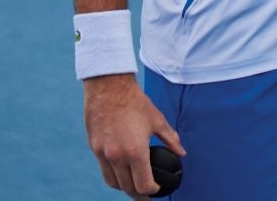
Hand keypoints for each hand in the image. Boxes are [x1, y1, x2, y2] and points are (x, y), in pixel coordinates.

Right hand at [84, 73, 183, 196]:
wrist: (109, 87)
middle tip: (147, 196)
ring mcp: (103, 154)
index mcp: (135, 152)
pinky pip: (104, 170)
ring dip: (124, 187)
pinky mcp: (95, 148)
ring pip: (113, 182)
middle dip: (139, 194)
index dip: (152, 191)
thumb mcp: (157, 120)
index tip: (157, 189)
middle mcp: (117, 157)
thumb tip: (181, 153)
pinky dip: (113, 176)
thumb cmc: (135, 102)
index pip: (143, 185)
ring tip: (134, 187)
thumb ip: (170, 139)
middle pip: (128, 188)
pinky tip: (121, 172)